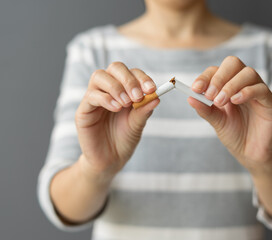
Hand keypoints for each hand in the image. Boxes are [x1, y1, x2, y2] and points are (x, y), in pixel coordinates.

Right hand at [75, 62, 158, 179]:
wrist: (110, 160)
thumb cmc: (124, 140)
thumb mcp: (138, 125)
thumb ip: (144, 110)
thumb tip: (157, 96)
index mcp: (124, 90)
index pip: (132, 73)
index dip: (142, 77)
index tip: (152, 89)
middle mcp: (109, 90)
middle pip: (115, 68)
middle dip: (128, 79)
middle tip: (138, 96)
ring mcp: (94, 98)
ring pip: (99, 76)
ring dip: (116, 87)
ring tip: (126, 104)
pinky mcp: (84, 110)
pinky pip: (91, 95)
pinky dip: (106, 99)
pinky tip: (116, 108)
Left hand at [189, 56, 271, 172]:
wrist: (250, 153)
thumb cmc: (233, 134)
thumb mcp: (216, 121)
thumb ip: (205, 109)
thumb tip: (189, 97)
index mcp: (228, 85)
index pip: (217, 70)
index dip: (205, 77)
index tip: (196, 88)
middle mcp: (243, 84)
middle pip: (233, 63)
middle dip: (219, 77)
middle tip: (210, 95)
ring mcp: (258, 91)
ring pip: (248, 73)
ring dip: (231, 85)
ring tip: (220, 101)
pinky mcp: (270, 102)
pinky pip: (261, 89)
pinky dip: (246, 92)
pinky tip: (235, 101)